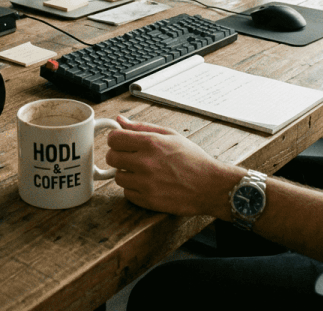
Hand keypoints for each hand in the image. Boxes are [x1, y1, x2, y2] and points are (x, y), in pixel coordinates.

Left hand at [106, 115, 239, 215]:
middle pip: (111, 158)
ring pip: (118, 177)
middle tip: (131, 157)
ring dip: (126, 174)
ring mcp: (146, 183)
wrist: (210, 186)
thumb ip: (141, 127)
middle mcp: (145, 162)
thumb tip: (120, 120)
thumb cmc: (192, 159)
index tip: (121, 143)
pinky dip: (134, 189)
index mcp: (150, 142)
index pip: (114, 139)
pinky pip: (127, 194)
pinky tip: (147, 184)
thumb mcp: (170, 135)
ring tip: (143, 171)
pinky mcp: (148, 201)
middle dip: (119, 156)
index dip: (116, 140)